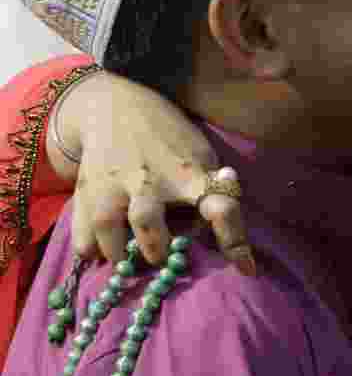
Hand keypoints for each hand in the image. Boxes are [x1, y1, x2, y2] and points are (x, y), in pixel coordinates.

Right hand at [51, 71, 256, 273]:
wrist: (114, 107)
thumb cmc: (170, 139)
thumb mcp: (199, 153)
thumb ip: (211, 187)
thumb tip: (229, 222)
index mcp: (189, 172)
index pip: (220, 205)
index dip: (234, 238)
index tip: (246, 269)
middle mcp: (150, 179)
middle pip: (147, 220)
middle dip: (154, 246)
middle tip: (161, 258)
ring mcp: (113, 184)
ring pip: (108, 225)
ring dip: (118, 253)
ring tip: (127, 261)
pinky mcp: (86, 190)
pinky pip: (81, 229)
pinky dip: (88, 248)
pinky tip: (98, 253)